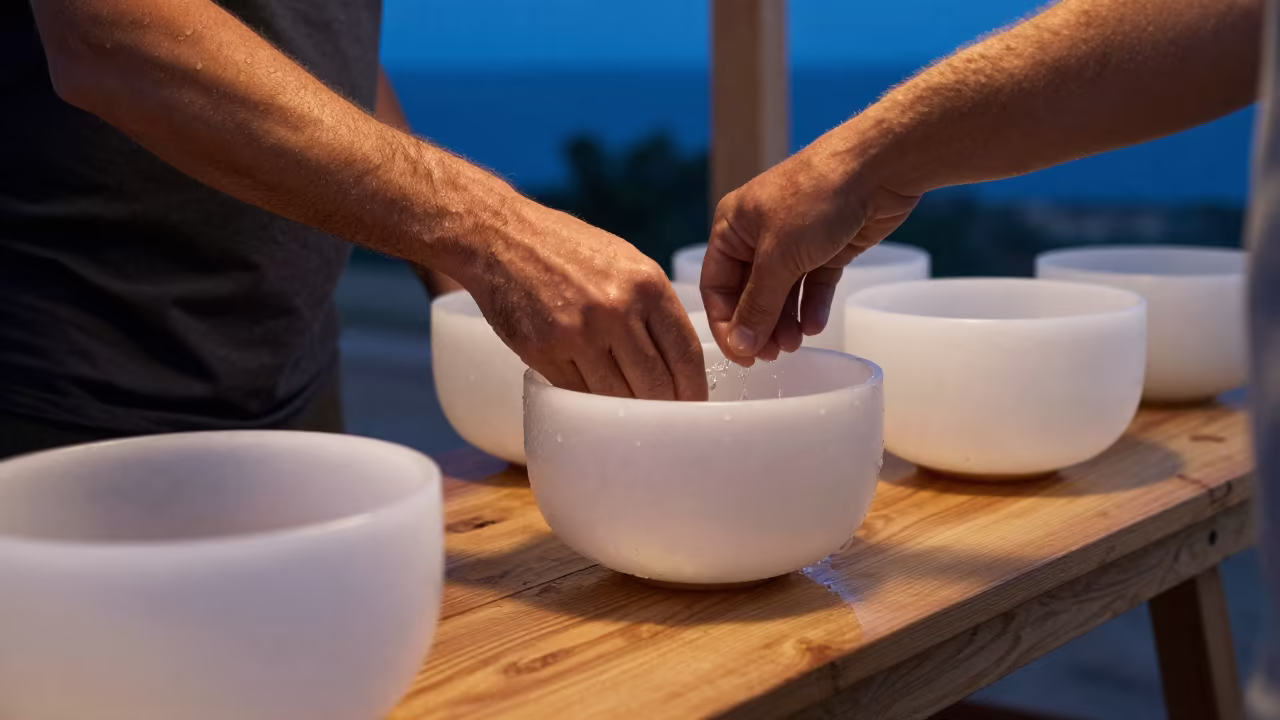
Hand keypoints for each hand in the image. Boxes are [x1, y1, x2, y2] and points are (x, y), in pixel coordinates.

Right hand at [467, 199, 707, 400]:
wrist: (502, 238)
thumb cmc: (568, 249)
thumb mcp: (626, 262)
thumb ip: (654, 306)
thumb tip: (678, 360)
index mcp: (646, 284)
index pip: (686, 353)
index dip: (694, 388)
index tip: (694, 405)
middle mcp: (616, 310)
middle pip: (656, 384)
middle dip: (664, 407)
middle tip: (666, 421)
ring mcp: (578, 334)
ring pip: (617, 397)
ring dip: (627, 410)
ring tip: (630, 414)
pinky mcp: (545, 353)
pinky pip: (579, 394)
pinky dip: (591, 401)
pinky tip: (595, 400)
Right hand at [701, 140, 919, 365]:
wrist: (878, 168)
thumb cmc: (816, 197)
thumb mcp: (778, 256)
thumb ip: (758, 305)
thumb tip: (740, 345)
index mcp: (733, 226)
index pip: (717, 285)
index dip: (726, 323)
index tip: (741, 354)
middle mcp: (759, 234)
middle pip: (750, 293)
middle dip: (759, 325)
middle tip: (770, 356)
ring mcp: (795, 241)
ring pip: (782, 293)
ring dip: (785, 322)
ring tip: (795, 345)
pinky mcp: (827, 248)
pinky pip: (813, 286)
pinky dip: (812, 307)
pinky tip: (815, 327)